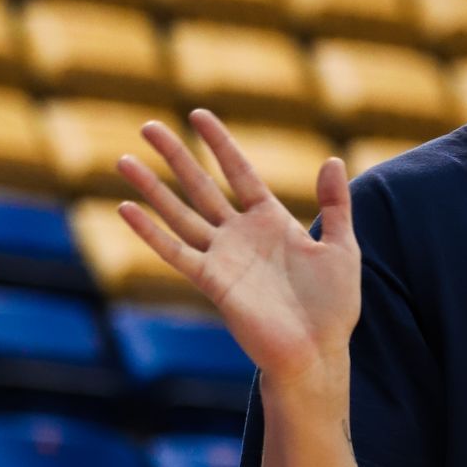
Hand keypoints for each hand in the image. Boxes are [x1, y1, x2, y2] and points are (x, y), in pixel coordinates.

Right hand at [116, 108, 360, 383]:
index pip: (238, 172)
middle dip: (175, 156)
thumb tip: (333, 160)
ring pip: (180, 214)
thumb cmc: (333, 306)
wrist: (318, 352)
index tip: (199, 114)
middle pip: (201, 186)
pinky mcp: (212, 282)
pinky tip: (126, 209)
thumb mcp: (343, 248)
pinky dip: (150, 232)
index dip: (219, 143)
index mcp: (271, 221)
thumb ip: (336, 205)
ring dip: (152, 188)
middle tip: (148, 126)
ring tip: (124, 160)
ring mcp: (224, 257)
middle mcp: (241, 235)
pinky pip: (176, 252)